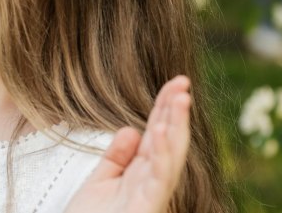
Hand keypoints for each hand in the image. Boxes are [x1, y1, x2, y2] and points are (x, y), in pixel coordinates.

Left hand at [65, 76, 190, 212]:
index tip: (175, 82)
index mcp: (140, 177)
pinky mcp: (146, 209)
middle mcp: (150, 187)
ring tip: (179, 98)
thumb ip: (116, 158)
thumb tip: (133, 128)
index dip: (165, 109)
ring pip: (169, 159)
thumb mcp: (98, 184)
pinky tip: (163, 132)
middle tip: (183, 81)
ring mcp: (150, 199)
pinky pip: (157, 180)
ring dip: (176, 127)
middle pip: (168, 143)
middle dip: (177, 112)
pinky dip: (162, 155)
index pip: (157, 137)